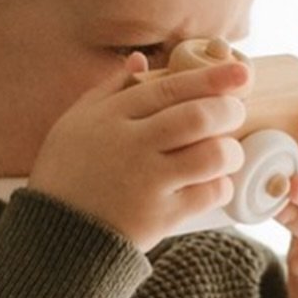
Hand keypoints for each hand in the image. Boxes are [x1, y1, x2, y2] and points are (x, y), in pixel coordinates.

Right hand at [28, 53, 249, 248]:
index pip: (171, 87)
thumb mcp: (75, 123)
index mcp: (111, 117)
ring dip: (230, 151)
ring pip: (211, 155)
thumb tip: (140, 60)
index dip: (211, 77)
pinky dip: (221, 186)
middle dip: (229, 110)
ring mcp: (146, 182)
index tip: (242, 71)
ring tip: (226, 153)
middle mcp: (131, 145)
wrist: (55, 237)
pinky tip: (213, 183)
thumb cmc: (67, 175)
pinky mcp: (159, 217)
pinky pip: (208, 194)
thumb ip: (109, 90)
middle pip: (198, 117)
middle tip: (234, 113)